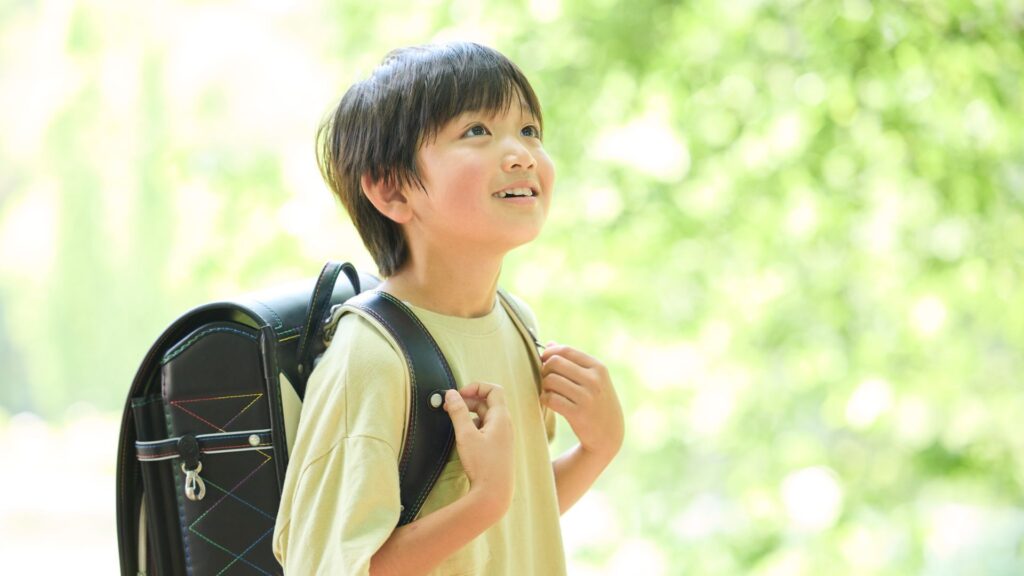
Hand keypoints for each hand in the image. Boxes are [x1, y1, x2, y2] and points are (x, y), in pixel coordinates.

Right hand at [443, 382, 514, 517]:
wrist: (494, 494)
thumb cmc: (483, 465)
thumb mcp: (466, 435)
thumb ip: (458, 412)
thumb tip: (451, 394)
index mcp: (501, 418)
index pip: (494, 389)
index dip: (476, 386)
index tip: (459, 394)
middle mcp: (505, 424)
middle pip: (488, 402)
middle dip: (468, 400)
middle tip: (449, 406)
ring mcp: (503, 436)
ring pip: (486, 416)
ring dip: (470, 413)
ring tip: (453, 419)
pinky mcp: (498, 447)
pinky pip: (486, 428)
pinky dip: (473, 425)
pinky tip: (462, 434)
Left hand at [540, 343, 623, 460]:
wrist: (609, 434)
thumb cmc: (597, 402)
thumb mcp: (593, 379)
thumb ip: (572, 360)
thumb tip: (550, 343)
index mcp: (598, 367)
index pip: (565, 351)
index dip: (549, 353)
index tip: (544, 361)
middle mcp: (594, 380)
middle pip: (555, 363)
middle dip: (545, 369)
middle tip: (546, 379)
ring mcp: (586, 397)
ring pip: (550, 380)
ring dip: (544, 386)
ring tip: (549, 391)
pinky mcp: (577, 414)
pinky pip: (550, 398)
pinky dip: (545, 399)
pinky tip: (549, 402)